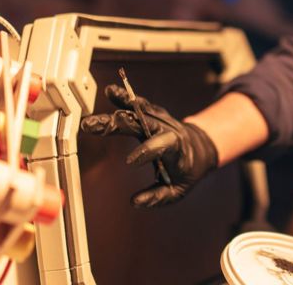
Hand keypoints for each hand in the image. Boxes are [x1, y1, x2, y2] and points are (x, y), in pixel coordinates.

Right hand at [80, 85, 218, 206]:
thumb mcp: (178, 190)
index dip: (147, 152)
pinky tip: (112, 91)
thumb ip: (158, 197)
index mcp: (176, 149)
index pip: (162, 146)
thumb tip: (137, 202)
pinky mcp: (153, 114)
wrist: (199, 148)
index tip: (130, 163)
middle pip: (142, 123)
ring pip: (139, 110)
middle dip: (118, 123)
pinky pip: (139, 104)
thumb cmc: (187, 171)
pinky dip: (126, 98)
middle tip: (93, 126)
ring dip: (120, 106)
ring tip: (104, 99)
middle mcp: (168, 130)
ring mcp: (160, 120)